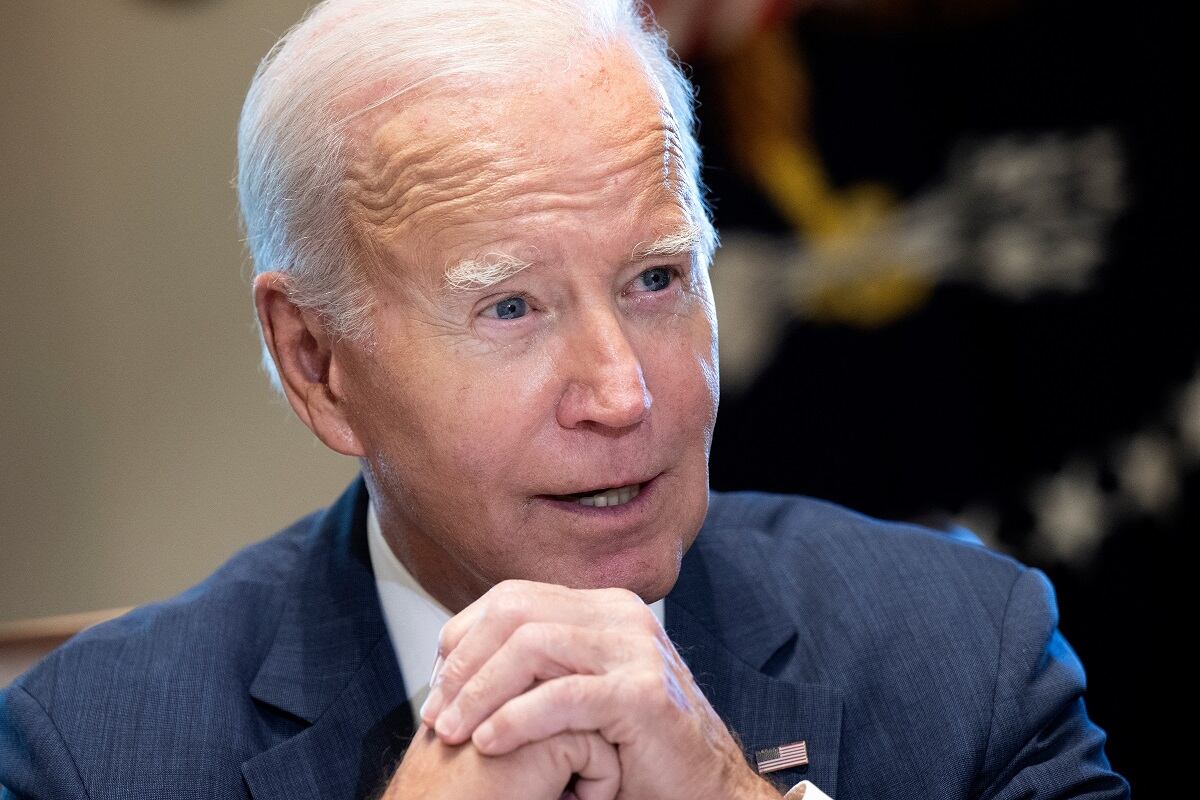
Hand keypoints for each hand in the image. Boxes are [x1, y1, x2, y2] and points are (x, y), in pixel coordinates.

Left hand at [419, 580, 781, 799]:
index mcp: (603, 609)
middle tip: (435, 710)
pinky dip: (516, 719)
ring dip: (480, 690)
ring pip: (532, 645)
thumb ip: (538, 667)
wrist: (702, 790)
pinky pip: (563, 697)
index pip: (514, 597)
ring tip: (453, 730)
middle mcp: (621, 616)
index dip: (464, 634)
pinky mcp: (642, 694)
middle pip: (516, 612)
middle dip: (464, 661)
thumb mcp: (577, 693)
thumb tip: (457, 658)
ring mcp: (636, 650)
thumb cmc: (633, 751)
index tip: (436, 681)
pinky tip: (489, 743)